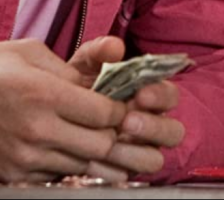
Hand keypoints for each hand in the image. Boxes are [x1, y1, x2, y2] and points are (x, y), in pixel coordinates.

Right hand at [0, 40, 127, 183]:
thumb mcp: (28, 52)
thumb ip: (71, 67)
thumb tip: (106, 75)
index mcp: (43, 94)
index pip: (105, 113)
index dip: (122, 110)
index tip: (123, 104)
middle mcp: (36, 130)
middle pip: (102, 145)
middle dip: (118, 135)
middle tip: (121, 126)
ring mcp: (24, 157)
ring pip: (84, 165)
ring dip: (100, 155)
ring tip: (106, 141)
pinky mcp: (12, 174)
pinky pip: (57, 177)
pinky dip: (73, 168)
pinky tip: (76, 154)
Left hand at [68, 37, 186, 177]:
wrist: (50, 114)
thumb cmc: (75, 86)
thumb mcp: (83, 65)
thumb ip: (98, 52)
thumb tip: (115, 47)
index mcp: (148, 97)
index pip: (170, 96)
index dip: (161, 96)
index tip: (142, 94)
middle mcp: (149, 125)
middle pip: (173, 132)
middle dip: (153, 126)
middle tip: (127, 121)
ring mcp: (137, 150)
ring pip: (154, 159)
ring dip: (136, 152)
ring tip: (112, 145)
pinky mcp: (120, 170)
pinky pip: (127, 176)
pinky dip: (113, 171)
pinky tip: (95, 162)